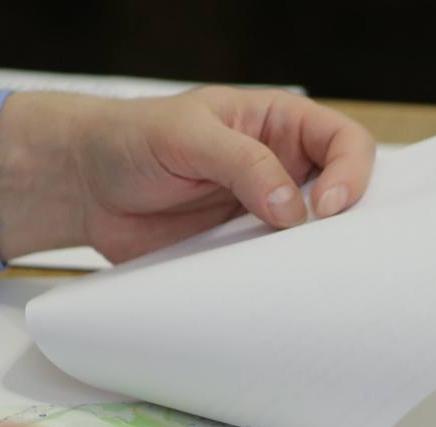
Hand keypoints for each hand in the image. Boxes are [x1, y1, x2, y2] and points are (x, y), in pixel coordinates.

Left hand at [0, 86, 376, 262]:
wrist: (86, 187)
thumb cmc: (133, 140)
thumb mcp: (187, 137)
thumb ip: (243, 164)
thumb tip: (291, 208)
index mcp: (279, 124)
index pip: (344, 142)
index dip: (349, 173)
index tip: (323, 208)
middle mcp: (281, 168)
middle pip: (343, 194)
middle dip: (344, 222)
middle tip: (326, 248)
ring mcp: (263, 214)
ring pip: (312, 240)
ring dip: (311, 258)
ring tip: (302, 276)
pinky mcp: (239, 252)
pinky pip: (272, 271)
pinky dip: (277, 283)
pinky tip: (272, 293)